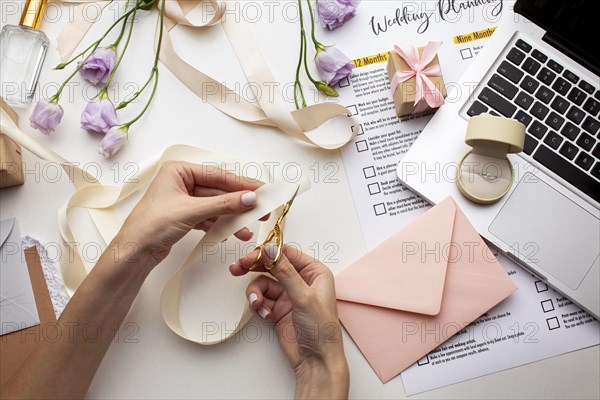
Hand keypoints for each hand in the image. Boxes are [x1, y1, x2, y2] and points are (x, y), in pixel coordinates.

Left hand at [119, 161, 261, 263]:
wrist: (134, 252)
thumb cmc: (152, 225)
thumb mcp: (192, 211)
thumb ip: (223, 204)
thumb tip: (250, 198)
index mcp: (179, 171)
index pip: (217, 176)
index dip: (240, 184)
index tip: (260, 191)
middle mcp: (181, 182)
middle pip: (218, 191)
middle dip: (238, 203)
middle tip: (260, 210)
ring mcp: (184, 200)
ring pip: (216, 205)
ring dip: (232, 217)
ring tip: (247, 228)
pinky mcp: (185, 216)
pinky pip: (209, 216)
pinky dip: (221, 224)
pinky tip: (233, 232)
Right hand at [230, 244, 348, 398]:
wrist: (317, 361)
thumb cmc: (321, 330)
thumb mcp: (303, 297)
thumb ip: (285, 272)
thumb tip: (270, 250)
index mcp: (314, 272)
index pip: (287, 253)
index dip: (267, 253)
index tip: (249, 257)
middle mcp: (302, 281)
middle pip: (272, 265)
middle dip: (254, 268)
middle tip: (238, 268)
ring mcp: (289, 295)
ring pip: (263, 283)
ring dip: (256, 292)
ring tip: (257, 304)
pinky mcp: (279, 309)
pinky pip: (262, 298)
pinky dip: (259, 305)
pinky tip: (265, 314)